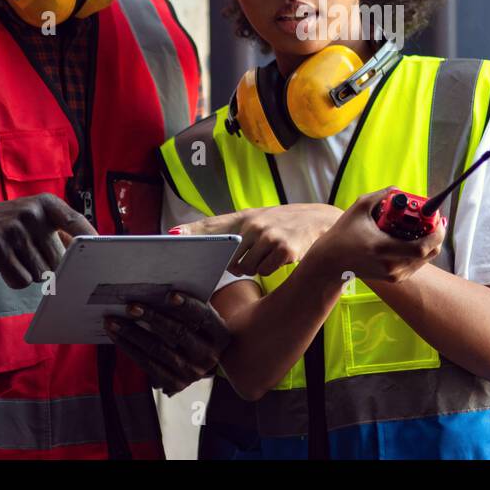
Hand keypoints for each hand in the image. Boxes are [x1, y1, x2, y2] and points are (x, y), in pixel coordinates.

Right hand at [0, 193, 91, 288]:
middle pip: (58, 259)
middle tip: (30, 254)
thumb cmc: (12, 228)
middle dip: (48, 265)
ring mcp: (13, 230)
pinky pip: (21, 280)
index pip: (75, 221)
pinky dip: (15, 280)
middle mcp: (31, 213)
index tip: (101, 249)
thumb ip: (62, 233)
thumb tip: (90, 256)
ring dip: (30, 272)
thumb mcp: (36, 219)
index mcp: (46, 204)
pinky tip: (5, 265)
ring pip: (40, 272)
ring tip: (16, 257)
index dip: (90, 236)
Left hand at [104, 291, 231, 395]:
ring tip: (113, 321)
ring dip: (132, 334)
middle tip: (130, 306)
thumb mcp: (202, 319)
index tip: (169, 295)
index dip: (187, 306)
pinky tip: (117, 336)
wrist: (203, 359)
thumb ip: (187, 307)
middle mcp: (209, 356)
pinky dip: (130, 349)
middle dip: (152, 317)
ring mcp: (192, 373)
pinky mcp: (175, 384)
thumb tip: (160, 293)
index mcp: (221, 335)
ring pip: (158, 350)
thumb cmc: (198, 328)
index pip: (203, 316)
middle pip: (178, 333)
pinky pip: (148, 365)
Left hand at [174, 204, 342, 276]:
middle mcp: (254, 224)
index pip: (211, 225)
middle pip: (228, 258)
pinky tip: (281, 258)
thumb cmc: (283, 224)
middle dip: (235, 263)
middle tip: (251, 256)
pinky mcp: (284, 249)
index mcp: (244, 217)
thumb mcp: (258, 221)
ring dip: (255, 267)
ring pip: (246, 268)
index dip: (190, 231)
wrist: (319, 221)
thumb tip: (209, 245)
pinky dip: (270, 269)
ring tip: (268, 255)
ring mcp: (268, 236)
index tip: (171, 236)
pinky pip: (265, 271)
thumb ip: (233, 232)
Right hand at [303, 189, 445, 284]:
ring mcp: (394, 275)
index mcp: (383, 248)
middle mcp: (391, 265)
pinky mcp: (395, 278)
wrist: (331, 263)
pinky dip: (419, 249)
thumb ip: (380, 196)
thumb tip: (398, 189)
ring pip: (426, 258)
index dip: (436, 233)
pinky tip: (410, 236)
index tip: (438, 218)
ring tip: (418, 224)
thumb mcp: (358, 208)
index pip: (422, 247)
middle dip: (435, 234)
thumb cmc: (342, 235)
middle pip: (429, 253)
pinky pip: (417, 263)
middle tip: (430, 218)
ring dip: (428, 240)